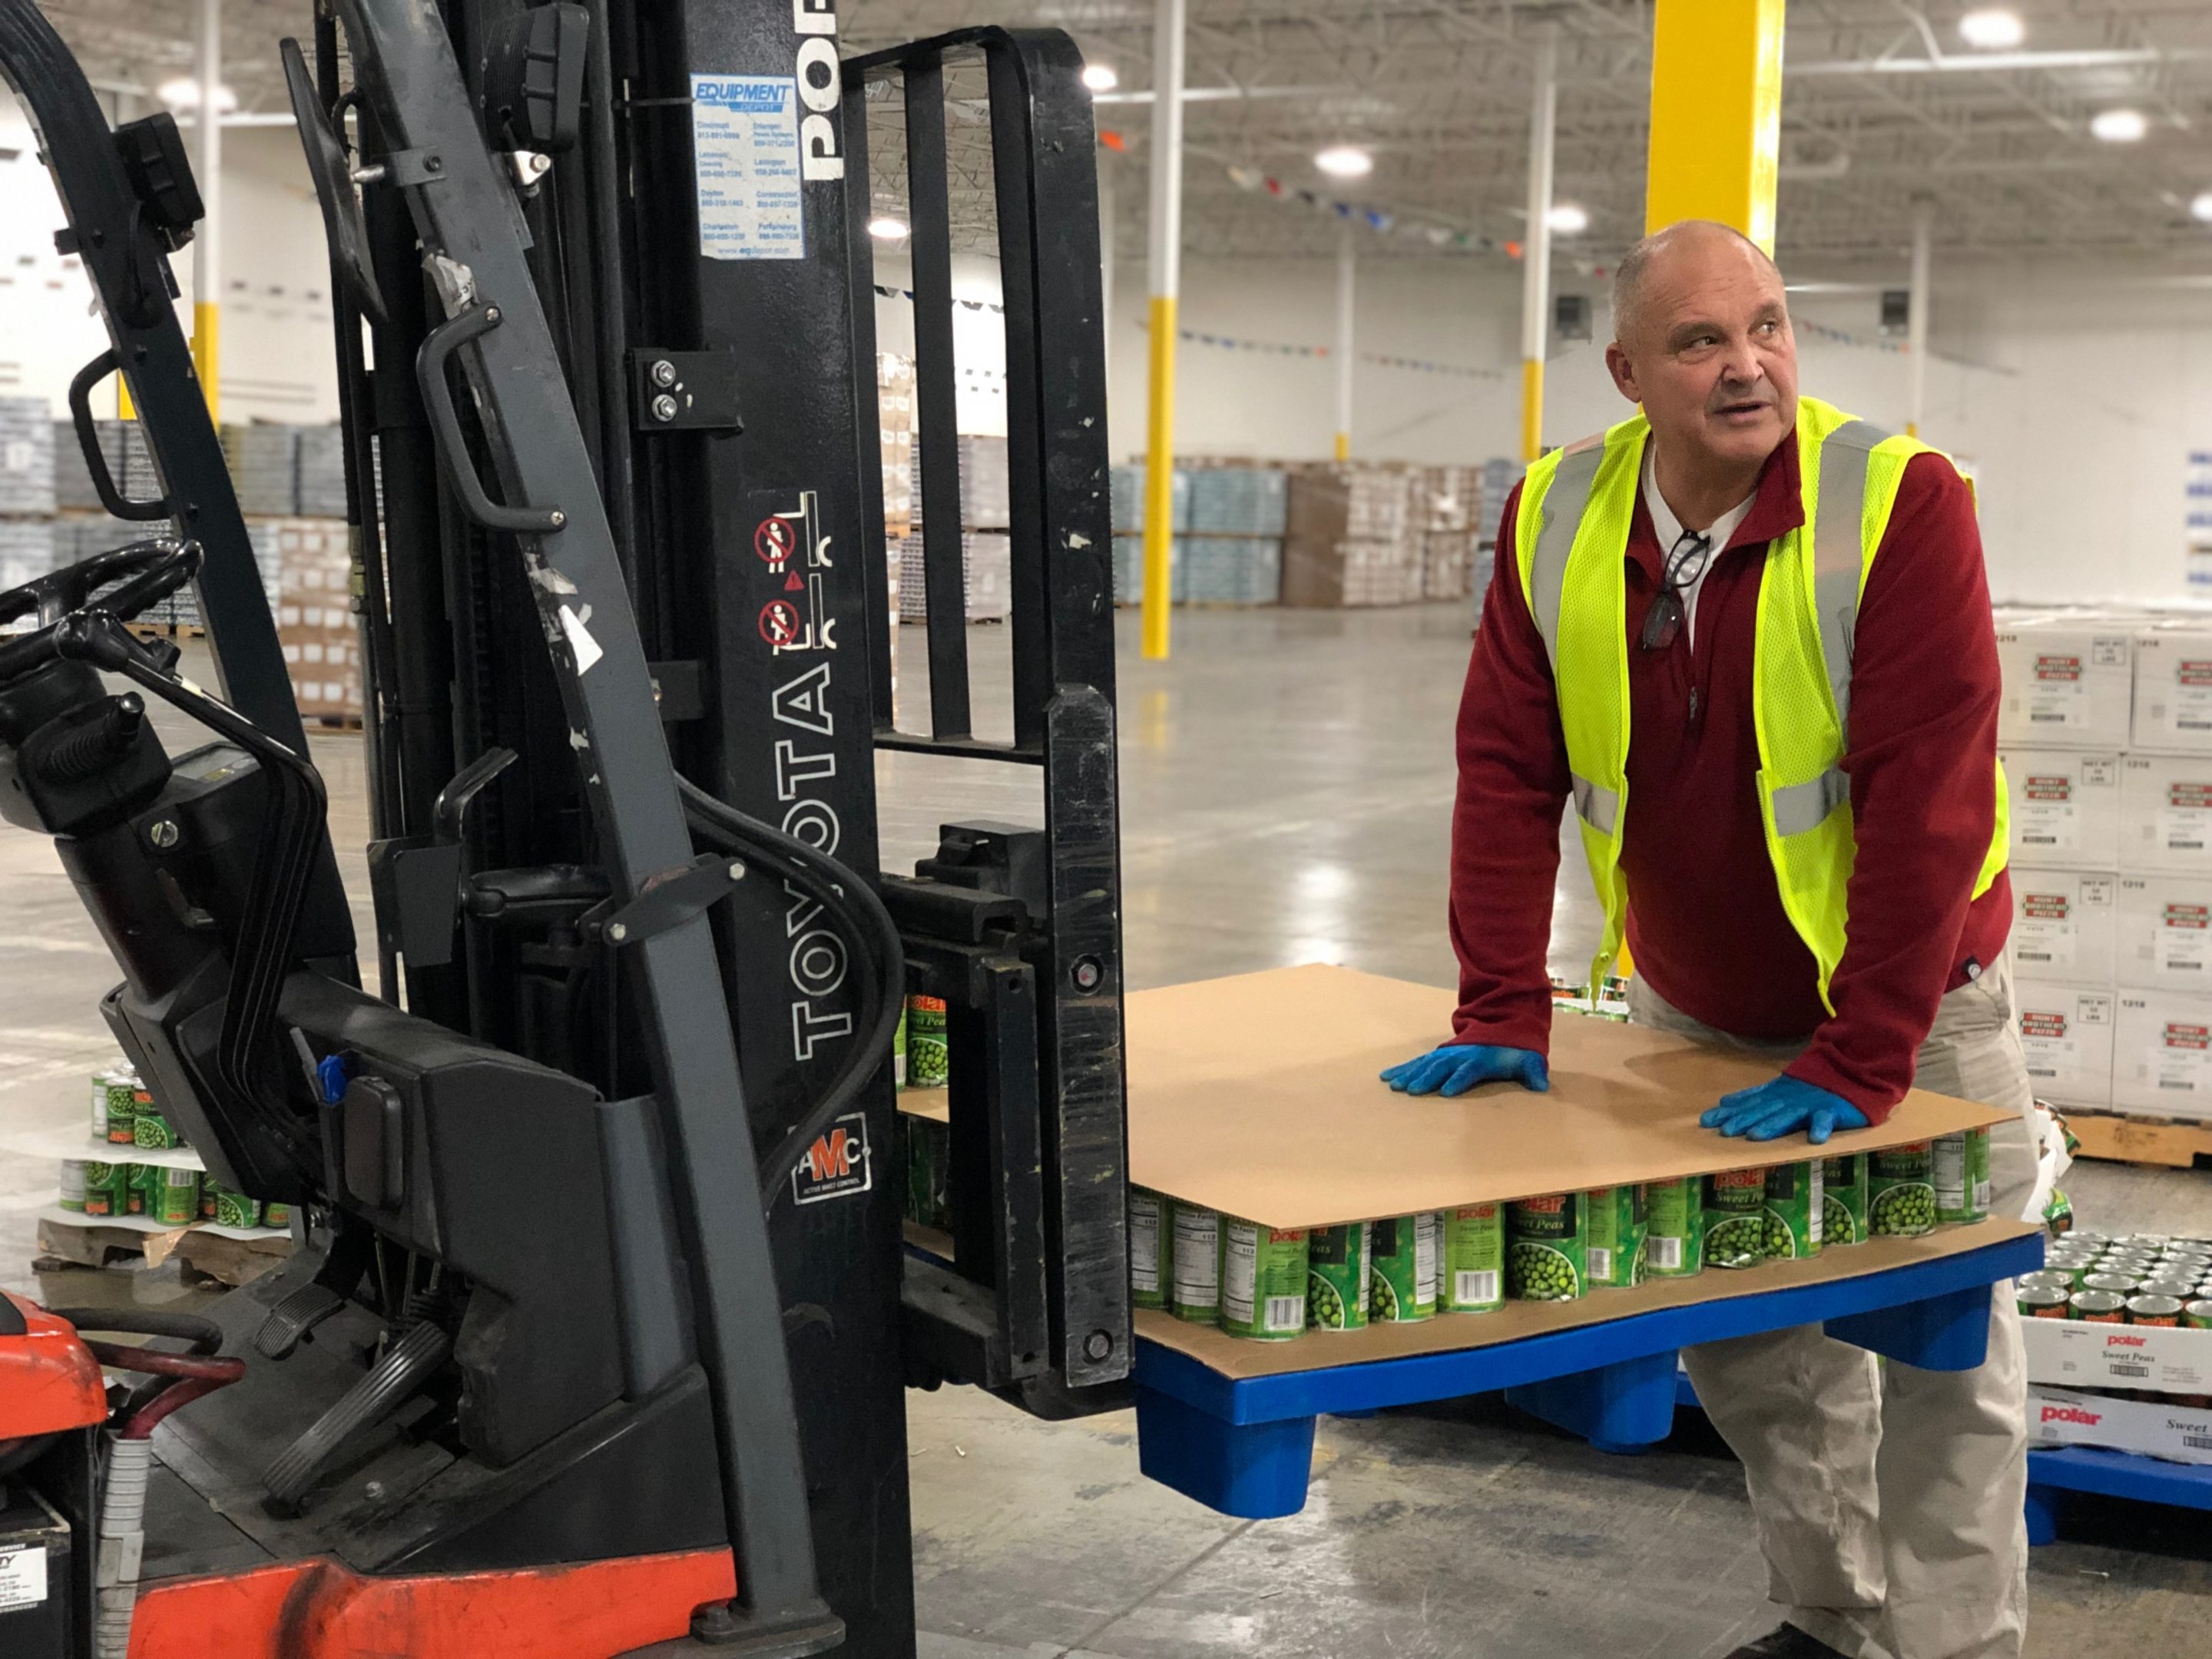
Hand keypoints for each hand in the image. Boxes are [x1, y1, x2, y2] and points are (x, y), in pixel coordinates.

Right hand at [1381, 1043, 1548, 1096]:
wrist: (1502, 1026)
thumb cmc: (1515, 1050)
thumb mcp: (1528, 1059)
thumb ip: (1533, 1072)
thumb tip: (1542, 1087)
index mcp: (1480, 1058)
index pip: (1468, 1069)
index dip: (1458, 1079)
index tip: (1446, 1091)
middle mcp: (1459, 1055)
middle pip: (1440, 1066)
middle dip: (1426, 1078)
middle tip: (1411, 1090)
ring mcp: (1446, 1054)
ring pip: (1424, 1063)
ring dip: (1409, 1074)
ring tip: (1393, 1085)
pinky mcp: (1437, 1056)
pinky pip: (1417, 1062)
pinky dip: (1402, 1068)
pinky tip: (1387, 1076)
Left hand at [1700, 1075, 1867, 1144]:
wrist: (1850, 1072)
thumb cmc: (1812, 1087)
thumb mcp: (1779, 1090)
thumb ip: (1753, 1096)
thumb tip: (1724, 1101)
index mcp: (1776, 1095)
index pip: (1748, 1104)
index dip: (1728, 1112)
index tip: (1706, 1121)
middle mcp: (1789, 1099)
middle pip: (1764, 1110)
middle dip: (1744, 1120)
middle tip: (1725, 1131)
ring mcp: (1810, 1104)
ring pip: (1789, 1115)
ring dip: (1773, 1125)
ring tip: (1756, 1135)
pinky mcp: (1833, 1110)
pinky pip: (1826, 1120)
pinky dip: (1821, 1128)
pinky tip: (1815, 1139)